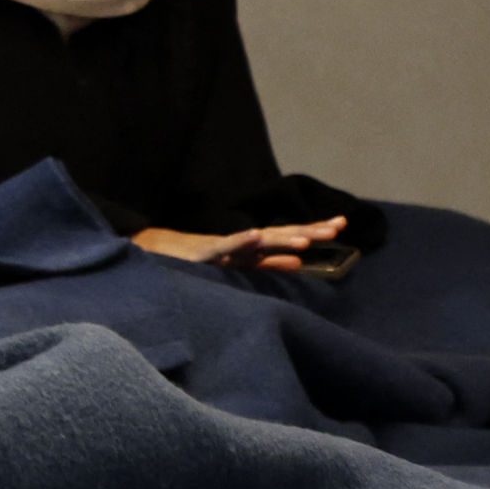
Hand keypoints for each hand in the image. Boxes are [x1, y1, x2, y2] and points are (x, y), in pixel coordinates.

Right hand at [132, 215, 346, 271]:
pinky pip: (223, 248)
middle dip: (308, 230)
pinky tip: (255, 236)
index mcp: (250, 248)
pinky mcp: (203, 253)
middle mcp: (240, 244)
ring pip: (256, 242)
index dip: (312, 230)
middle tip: (337, 226)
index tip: (339, 225)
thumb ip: (265, 264)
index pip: (286, 238)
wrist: (150, 252)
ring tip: (306, 238)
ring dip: (281, 237)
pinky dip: (239, 241)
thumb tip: (298, 262)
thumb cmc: (192, 259)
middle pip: (279, 235)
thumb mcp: (235, 264)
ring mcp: (222, 247)